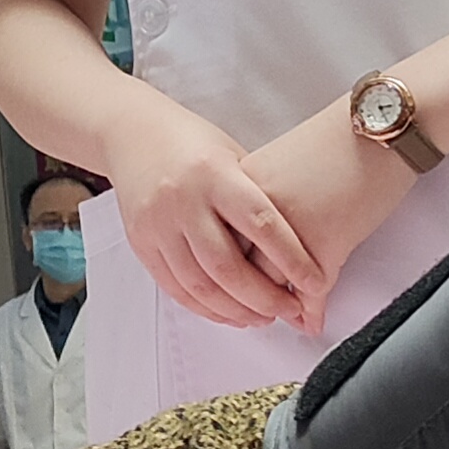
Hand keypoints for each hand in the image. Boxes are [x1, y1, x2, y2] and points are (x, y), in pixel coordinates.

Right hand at [107, 99, 323, 331]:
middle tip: (290, 309)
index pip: (261, 224)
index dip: (292, 260)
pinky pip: (175, 288)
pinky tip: (228, 312)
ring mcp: (158, 224)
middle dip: (265, 297)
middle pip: (228, 266)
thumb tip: (297, 247)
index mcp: (214, 174)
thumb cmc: (191, 142)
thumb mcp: (233, 156)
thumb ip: (257, 198)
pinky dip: (205, 308)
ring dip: (236, 310)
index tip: (316, 283)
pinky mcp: (141, 242)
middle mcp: (183, 200)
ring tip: (262, 317)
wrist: (131, 132)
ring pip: (200, 285)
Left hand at [238, 109, 417, 334]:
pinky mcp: (323, 245)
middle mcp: (254, 207)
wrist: (378, 128)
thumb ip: (263, 203)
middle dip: (241, 298)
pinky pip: (310, 292)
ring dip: (274, 309)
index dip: (223, 268)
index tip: (227, 286)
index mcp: (240, 184)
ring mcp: (288, 229)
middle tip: (251, 316)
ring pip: (269, 286)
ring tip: (281, 319)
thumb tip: (258, 242)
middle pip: (235, 266)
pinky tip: (310, 322)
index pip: (218, 236)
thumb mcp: (283, 166)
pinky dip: (310, 311)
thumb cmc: (335, 142)